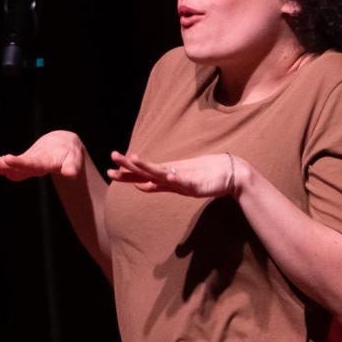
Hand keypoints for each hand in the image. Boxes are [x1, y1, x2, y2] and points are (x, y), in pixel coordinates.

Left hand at [0, 130, 84, 180]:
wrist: (64, 152)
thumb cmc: (70, 154)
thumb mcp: (74, 159)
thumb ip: (72, 166)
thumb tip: (70, 173)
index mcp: (44, 166)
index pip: (31, 165)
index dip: (20, 163)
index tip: (8, 159)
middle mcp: (30, 169)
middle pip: (12, 168)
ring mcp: (21, 167)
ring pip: (2, 167)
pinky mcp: (16, 164)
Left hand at [107, 150, 235, 198]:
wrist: (231, 172)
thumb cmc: (204, 177)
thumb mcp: (177, 185)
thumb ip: (159, 185)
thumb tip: (139, 185)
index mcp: (167, 175)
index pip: (142, 176)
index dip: (127, 174)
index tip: (110, 172)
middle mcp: (172, 175)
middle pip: (147, 171)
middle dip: (130, 166)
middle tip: (113, 156)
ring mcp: (183, 178)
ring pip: (161, 172)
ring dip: (147, 166)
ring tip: (133, 159)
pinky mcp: (196, 184)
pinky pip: (184, 181)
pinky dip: (175, 178)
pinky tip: (168, 176)